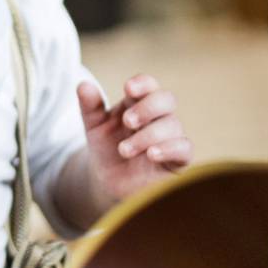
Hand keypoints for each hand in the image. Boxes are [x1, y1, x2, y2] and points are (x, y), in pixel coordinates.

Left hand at [79, 74, 193, 211]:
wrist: (110, 184)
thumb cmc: (106, 150)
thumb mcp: (94, 128)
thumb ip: (90, 107)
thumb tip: (83, 85)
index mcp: (138, 104)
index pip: (149, 85)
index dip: (143, 83)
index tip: (128, 89)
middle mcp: (158, 118)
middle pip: (166, 99)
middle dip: (148, 107)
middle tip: (127, 121)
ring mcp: (170, 137)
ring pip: (173, 125)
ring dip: (148, 135)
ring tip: (124, 150)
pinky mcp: (178, 160)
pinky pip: (184, 148)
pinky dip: (170, 148)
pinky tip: (151, 154)